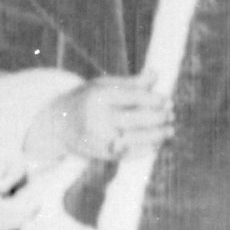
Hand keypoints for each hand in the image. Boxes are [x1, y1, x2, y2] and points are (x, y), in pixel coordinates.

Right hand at [23, 73, 174, 167]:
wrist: (57, 124)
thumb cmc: (87, 100)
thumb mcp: (103, 86)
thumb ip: (130, 83)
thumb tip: (156, 74)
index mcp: (98, 97)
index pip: (132, 98)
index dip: (154, 100)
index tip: (168, 100)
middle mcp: (97, 119)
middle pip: (136, 119)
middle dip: (158, 118)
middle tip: (172, 115)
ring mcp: (99, 139)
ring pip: (136, 139)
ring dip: (157, 136)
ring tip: (170, 130)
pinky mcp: (102, 154)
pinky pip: (129, 154)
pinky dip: (146, 150)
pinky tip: (157, 144)